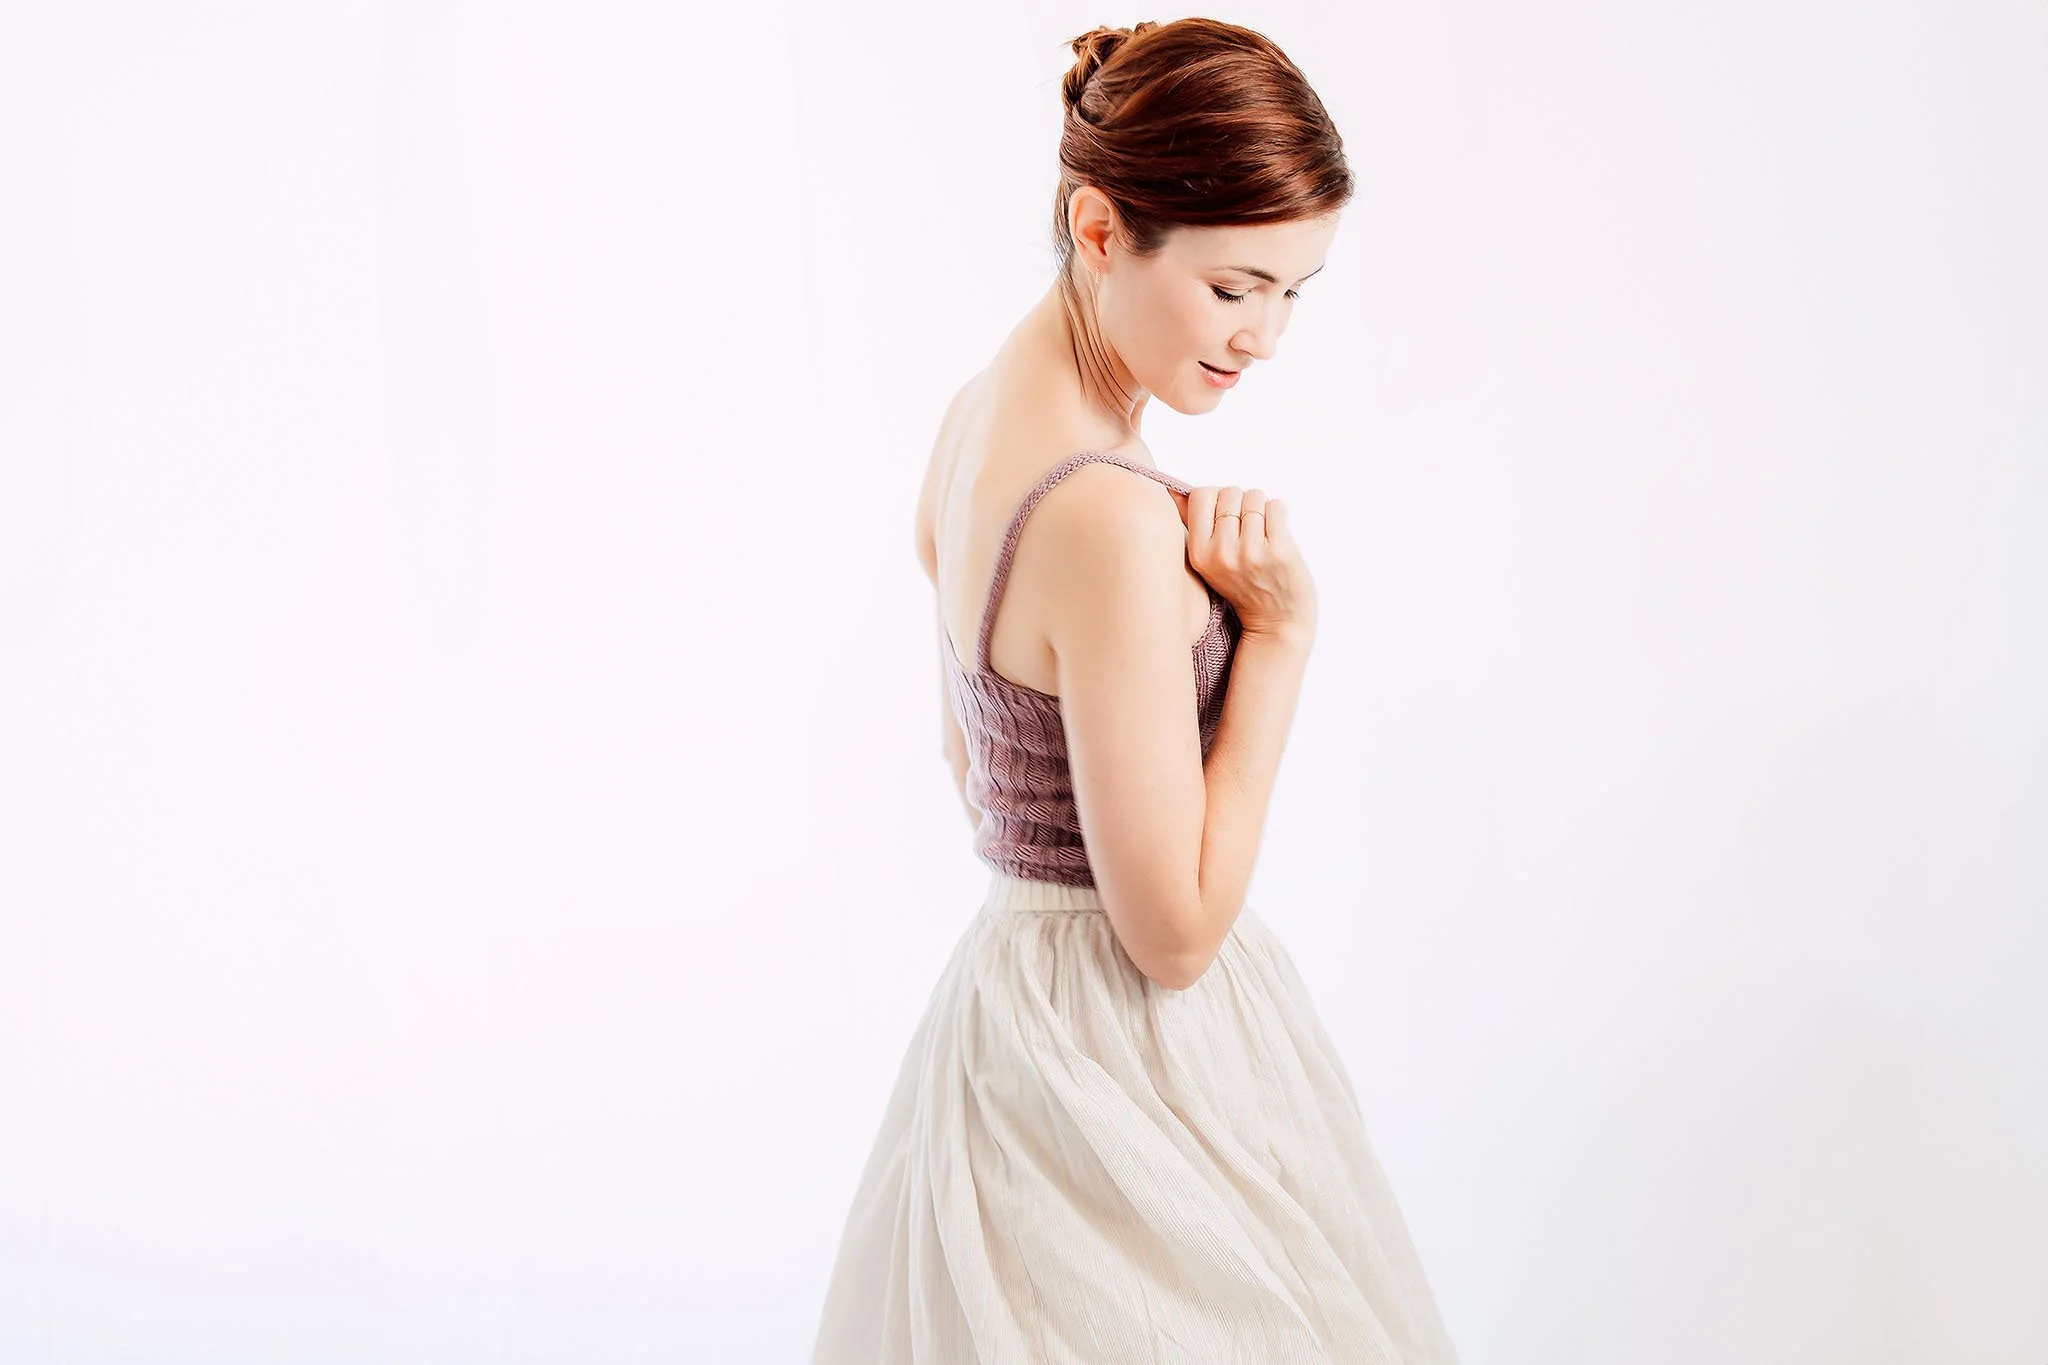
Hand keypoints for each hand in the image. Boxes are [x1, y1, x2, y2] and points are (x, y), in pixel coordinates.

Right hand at [1167, 484, 1316, 642]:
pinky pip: (1276, 506)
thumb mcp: (1207, 562)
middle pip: (1229, 493)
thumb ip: (1191, 525)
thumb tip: (1172, 490)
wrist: (1277, 622)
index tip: (1225, 517)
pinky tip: (1276, 534)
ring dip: (1262, 509)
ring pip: (1255, 496)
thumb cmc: (1245, 588)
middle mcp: (1221, 553)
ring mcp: (1250, 552)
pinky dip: (1278, 514)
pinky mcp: (1279, 551)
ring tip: (1262, 534)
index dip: (1216, 499)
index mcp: (1198, 554)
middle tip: (1247, 529)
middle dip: (1241, 503)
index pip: (1200, 495)